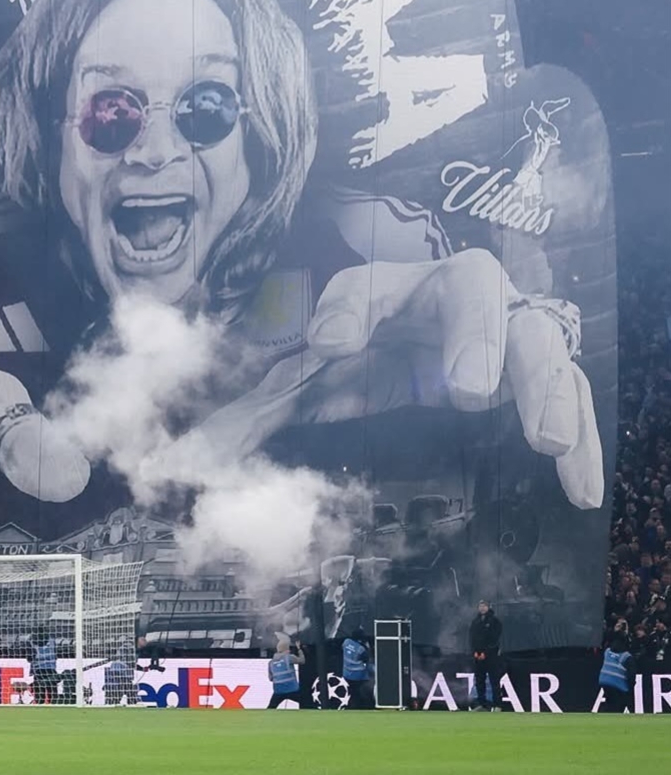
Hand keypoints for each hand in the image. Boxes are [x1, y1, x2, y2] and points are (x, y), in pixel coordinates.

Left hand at [197, 250, 603, 507]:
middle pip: (474, 285)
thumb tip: (191, 447)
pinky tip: (582, 491)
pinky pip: (572, 402)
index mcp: (389, 289)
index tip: (326, 346)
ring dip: (545, 387)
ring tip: (547, 440)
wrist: (423, 350)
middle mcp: (454, 297)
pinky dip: (583, 443)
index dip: (348, 307)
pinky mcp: (538, 379)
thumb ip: (263, 400)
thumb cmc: (360, 358)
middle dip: (473, 335)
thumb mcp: (310, 376)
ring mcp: (507, 331)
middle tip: (467, 391)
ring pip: (539, 338)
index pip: (366, 283)